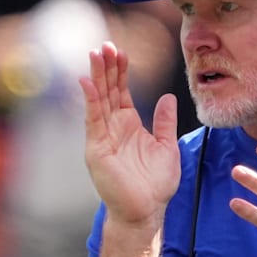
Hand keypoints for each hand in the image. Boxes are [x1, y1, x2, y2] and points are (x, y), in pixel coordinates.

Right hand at [80, 41, 180, 227]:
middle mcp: (113, 128)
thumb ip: (165, 122)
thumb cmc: (156, 184)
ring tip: (95, 55)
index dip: (120, 72)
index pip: (121, 92)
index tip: (121, 51)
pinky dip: (90, 101)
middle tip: (105, 45)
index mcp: (129, 125)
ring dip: (96, 78)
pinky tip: (87, 83)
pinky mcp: (97, 149)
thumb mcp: (167, 146)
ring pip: (98, 101)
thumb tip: (168, 97)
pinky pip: (92, 121)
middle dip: (106, 68)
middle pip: (107, 91)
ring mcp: (103, 137)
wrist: (146, 211)